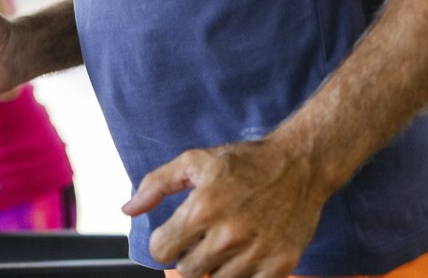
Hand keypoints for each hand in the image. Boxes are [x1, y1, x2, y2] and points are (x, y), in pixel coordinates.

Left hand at [123, 137, 328, 277]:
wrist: (299, 165)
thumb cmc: (243, 162)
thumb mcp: (194, 162)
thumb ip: (156, 185)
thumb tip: (128, 210)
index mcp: (202, 208)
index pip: (161, 251)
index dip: (162, 245)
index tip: (172, 237)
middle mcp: (227, 235)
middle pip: (186, 272)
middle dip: (187, 257)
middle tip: (200, 240)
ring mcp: (256, 253)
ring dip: (214, 268)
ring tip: (224, 245)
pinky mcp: (281, 264)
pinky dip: (242, 275)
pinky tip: (243, 256)